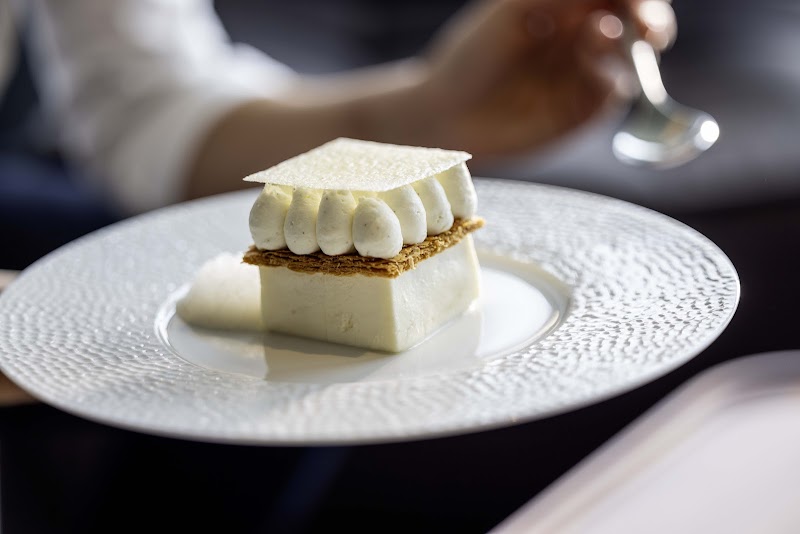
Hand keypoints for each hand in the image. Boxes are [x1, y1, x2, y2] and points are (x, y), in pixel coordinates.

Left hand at [418, 0, 676, 157]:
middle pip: (635, 23)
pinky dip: (615, 83)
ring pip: (630, 59)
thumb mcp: (514, 9)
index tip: (638, 1)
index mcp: (563, 8)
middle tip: (649, 28)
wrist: (448, 115)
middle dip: (650, 19)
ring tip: (598, 41)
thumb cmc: (471, 56)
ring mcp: (582, 77)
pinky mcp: (580, 113)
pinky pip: (613, 96)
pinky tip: (599, 79)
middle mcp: (579, 40)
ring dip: (627, 49)